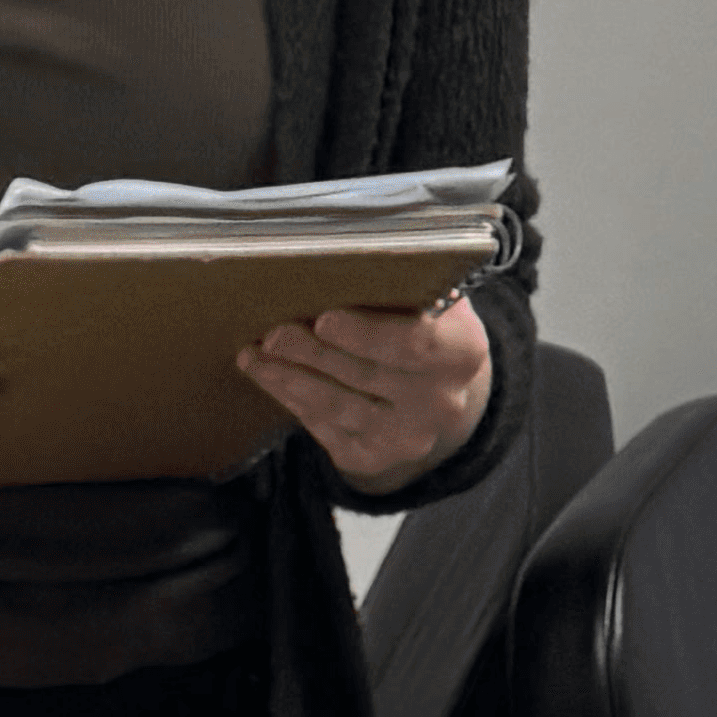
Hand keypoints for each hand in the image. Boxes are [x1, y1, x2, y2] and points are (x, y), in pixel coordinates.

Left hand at [239, 296, 489, 493]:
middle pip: (365, 376)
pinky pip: (324, 427)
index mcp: (461, 353)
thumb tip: (337, 259)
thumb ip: (404, 283)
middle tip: (272, 334)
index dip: (365, 334)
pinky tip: (269, 376)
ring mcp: (406, 437)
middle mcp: (440, 403)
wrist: (436, 393)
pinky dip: (292, 399)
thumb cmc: (425, 327)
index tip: (324, 319)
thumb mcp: (433, 300)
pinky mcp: (372, 457)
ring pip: (336, 406)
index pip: (413, 344)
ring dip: (288, 379)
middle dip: (313, 354)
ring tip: (254, 354)